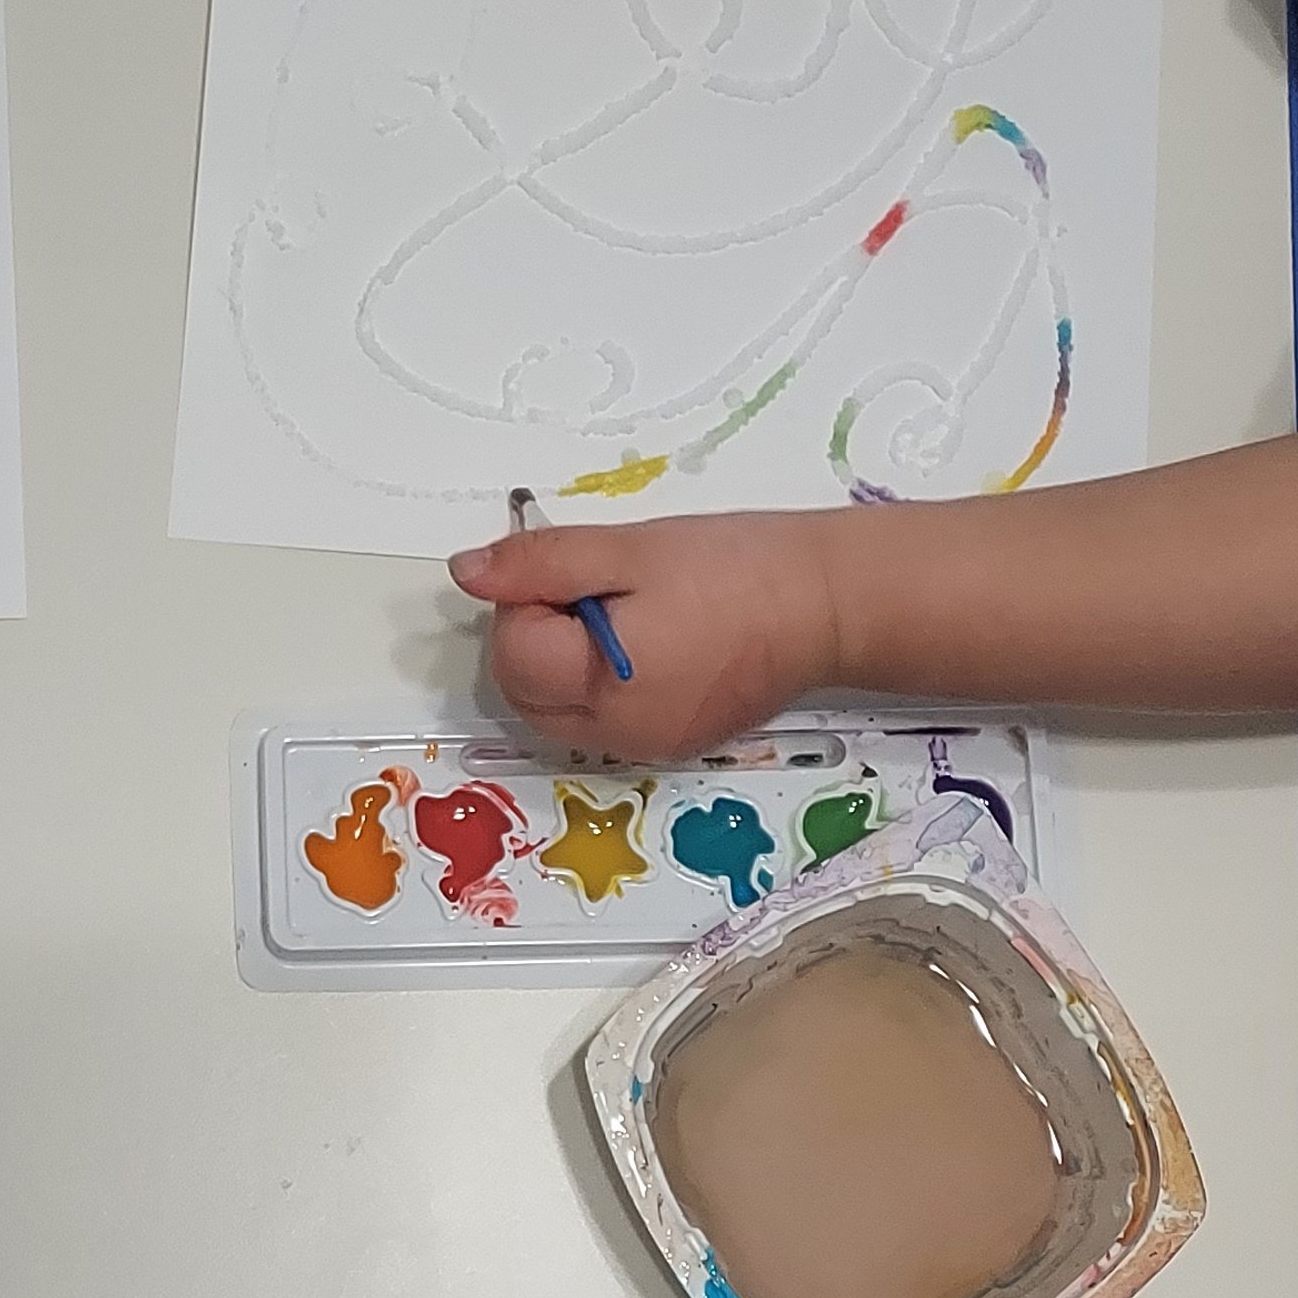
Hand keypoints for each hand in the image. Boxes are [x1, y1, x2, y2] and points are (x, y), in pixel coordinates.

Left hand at [449, 507, 844, 757]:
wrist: (831, 604)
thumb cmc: (735, 568)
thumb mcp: (629, 550)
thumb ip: (541, 563)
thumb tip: (466, 574)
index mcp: (603, 689)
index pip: (512, 654)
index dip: (527, 602)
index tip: (576, 571)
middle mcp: (617, 736)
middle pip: (525, 693)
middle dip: (535, 637)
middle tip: (595, 589)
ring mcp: (647, 747)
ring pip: (557, 711)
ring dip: (563, 661)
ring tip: (625, 613)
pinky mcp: (674, 744)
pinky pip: (602, 720)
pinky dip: (599, 682)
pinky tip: (650, 641)